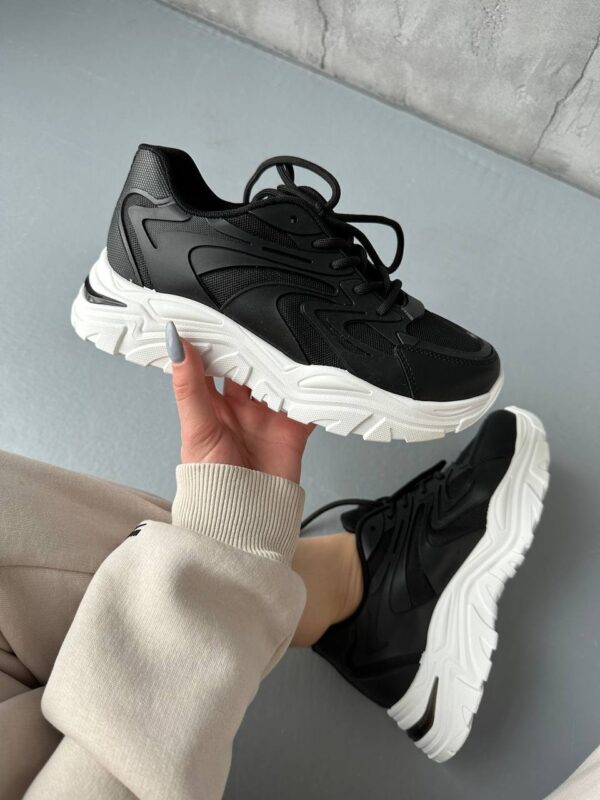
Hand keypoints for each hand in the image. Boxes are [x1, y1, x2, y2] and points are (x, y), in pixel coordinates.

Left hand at [166, 322, 312, 482]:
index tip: (214, 313)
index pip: (212, 362)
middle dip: (253, 346)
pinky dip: (310, 391)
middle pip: (248, 365)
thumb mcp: (196, 428)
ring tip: (283, 344)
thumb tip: (175, 345)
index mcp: (211, 404)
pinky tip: (310, 377)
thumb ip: (188, 385)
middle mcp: (239, 407)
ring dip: (282, 364)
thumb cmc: (211, 483)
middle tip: (256, 321)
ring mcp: (266, 416)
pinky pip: (305, 402)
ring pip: (277, 378)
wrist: (244, 519)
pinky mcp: (292, 427)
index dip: (213, 339)